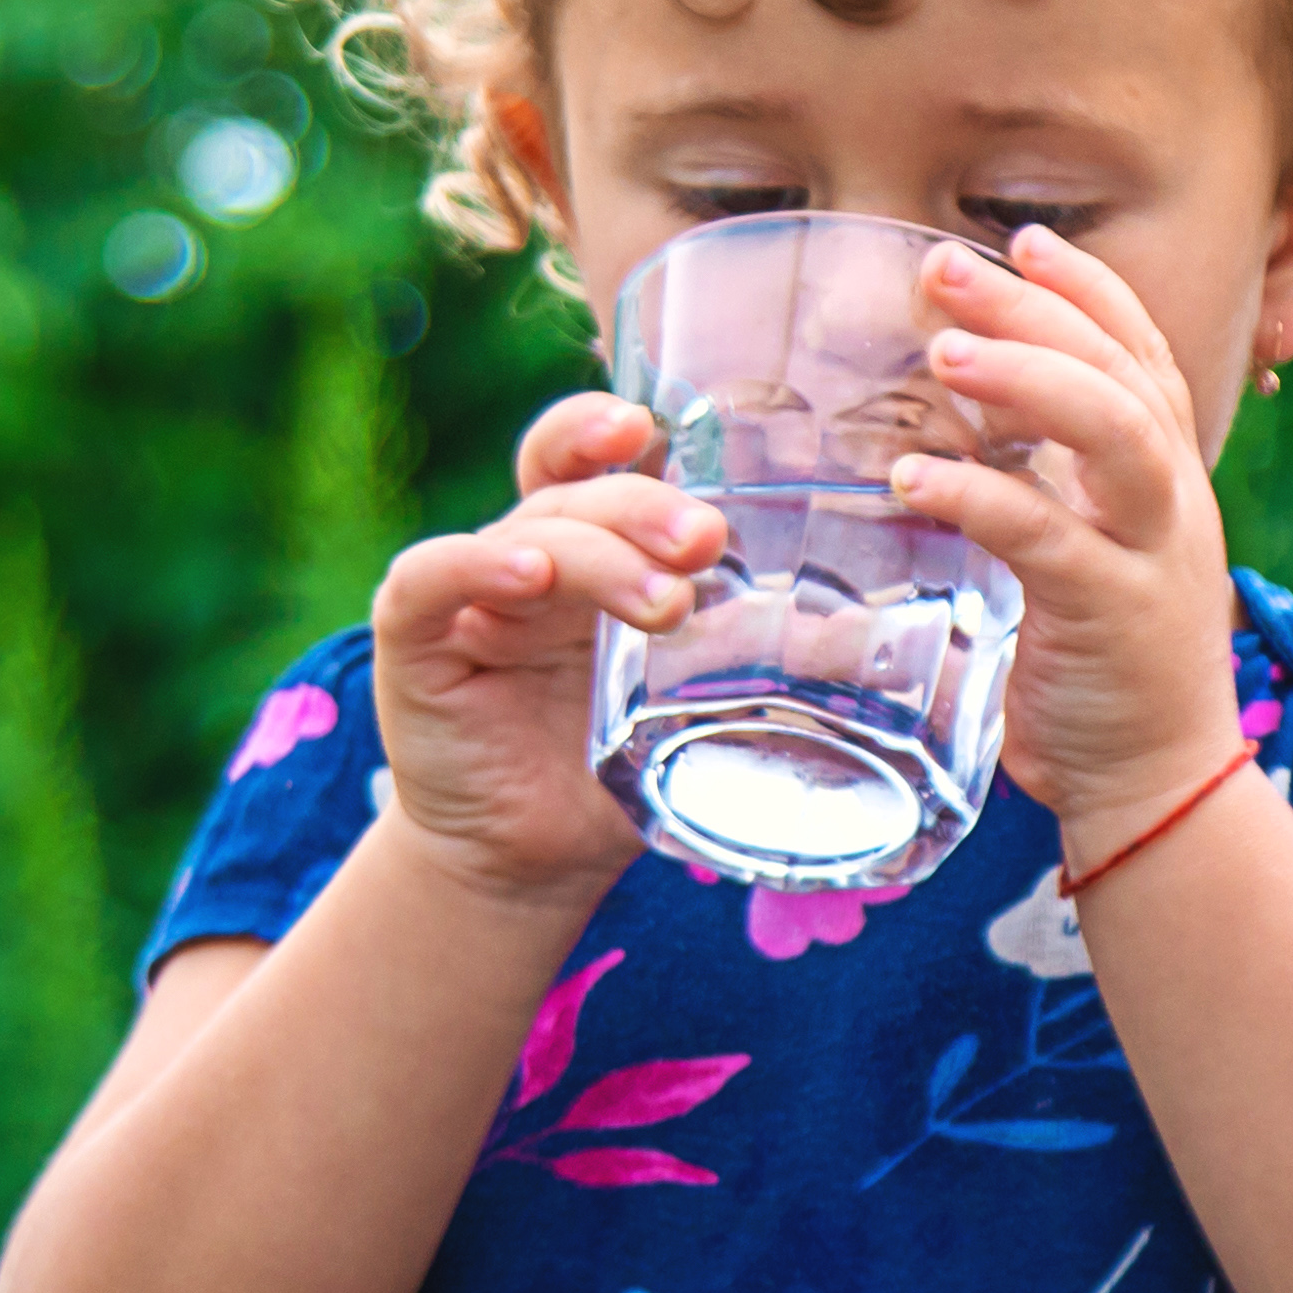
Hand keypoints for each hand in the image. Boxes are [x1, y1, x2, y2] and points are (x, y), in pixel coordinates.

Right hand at [364, 393, 727, 911]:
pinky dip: (475, 564)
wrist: (530, 865)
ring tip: (665, 602)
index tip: (664, 427)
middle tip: (706, 543)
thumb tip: (878, 630)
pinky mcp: (414, 643)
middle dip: (645, 506)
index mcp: (593, 551)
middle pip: (577, 493)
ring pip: (529, 530)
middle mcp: (528, 556)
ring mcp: (468, 595)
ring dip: (599, 551)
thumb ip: (764, 659)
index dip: (617, 427)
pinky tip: (526, 576)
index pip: (595, 458)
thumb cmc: (618, 772)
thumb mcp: (699, 707)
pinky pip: (428, 578)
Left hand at [886, 226, 1255, 859]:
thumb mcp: (1086, 546)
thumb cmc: (1104, 660)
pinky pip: (1050, 537)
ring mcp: (1152, 553)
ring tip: (941, 353)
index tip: (1021, 242)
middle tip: (944, 271)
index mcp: (1165, 473)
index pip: (1139, 352)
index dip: (1086, 290)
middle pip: (1120, 372)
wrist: (1158, 781)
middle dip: (1035, 311)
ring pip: (1114, 434)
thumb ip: (1044, 480)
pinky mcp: (1114, 615)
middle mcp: (1171, 498)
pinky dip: (981, 497)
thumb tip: (951, 417)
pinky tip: (912, 479)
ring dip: (1027, 381)